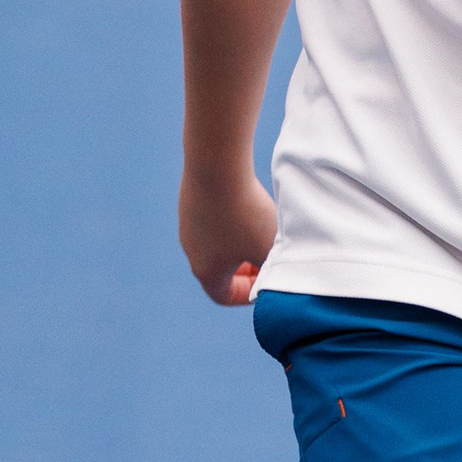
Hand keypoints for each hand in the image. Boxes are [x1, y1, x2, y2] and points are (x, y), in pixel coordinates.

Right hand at [178, 163, 276, 306]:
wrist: (217, 166)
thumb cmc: (246, 213)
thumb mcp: (267, 248)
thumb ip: (270, 269)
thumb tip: (273, 272)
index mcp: (207, 271)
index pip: (223, 295)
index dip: (247, 295)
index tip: (265, 281)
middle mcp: (191, 250)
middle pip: (219, 269)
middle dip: (245, 268)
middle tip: (265, 258)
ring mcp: (188, 224)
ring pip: (215, 242)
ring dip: (237, 242)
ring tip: (260, 230)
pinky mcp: (190, 200)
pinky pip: (212, 219)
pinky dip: (230, 219)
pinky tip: (247, 204)